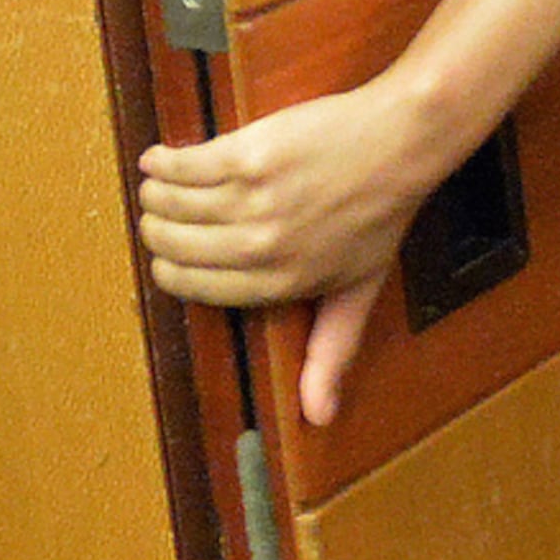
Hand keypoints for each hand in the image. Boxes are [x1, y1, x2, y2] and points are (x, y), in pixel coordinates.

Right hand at [138, 80, 461, 424]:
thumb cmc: (380, 212)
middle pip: (170, 245)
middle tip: (165, 215)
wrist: (404, 142)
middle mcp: (260, 248)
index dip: (172, 268)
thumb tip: (319, 417)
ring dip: (155, 195)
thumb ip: (331, 351)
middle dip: (160, 231)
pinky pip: (178, 166)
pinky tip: (160, 160)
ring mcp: (253, 200)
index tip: (171, 253)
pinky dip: (162, 163)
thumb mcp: (360, 289)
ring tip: (161, 186)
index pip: (189, 286)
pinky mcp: (247, 154)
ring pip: (166, 204)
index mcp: (279, 284)